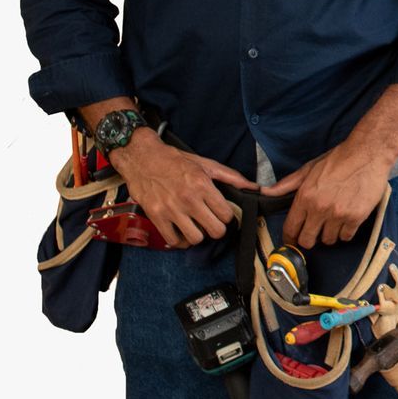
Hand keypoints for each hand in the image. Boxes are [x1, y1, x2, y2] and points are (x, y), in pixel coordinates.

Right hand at [109, 129, 255, 247]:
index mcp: (203, 185)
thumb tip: (255, 187)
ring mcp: (171, 209)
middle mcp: (188, 199)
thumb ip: (231, 177)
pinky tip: (181, 230)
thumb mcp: (205, 164)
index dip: (226, 216)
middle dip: (216, 228)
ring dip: (198, 235)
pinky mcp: (156, 216)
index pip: (227, 215)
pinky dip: (179, 240)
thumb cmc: (175, 160)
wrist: (142, 157)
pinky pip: (174, 241)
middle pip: (215, 231)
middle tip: (210, 222)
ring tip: (195, 226)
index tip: (221, 214)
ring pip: (196, 239)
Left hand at [263, 138, 395, 248]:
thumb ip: (287, 184)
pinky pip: (346, 237)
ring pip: (328, 240)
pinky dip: (345, 232)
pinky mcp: (356, 217)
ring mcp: (338, 214)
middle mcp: (320, 208)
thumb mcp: (309, 169)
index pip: (291, 228)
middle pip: (307, 241)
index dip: (290, 238)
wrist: (367, 154)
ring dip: (329, 234)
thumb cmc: (338, 160)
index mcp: (305, 197)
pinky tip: (346, 220)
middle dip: (309, 239)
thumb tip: (266, 192)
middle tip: (314, 232)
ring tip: (333, 221)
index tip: (292, 241)